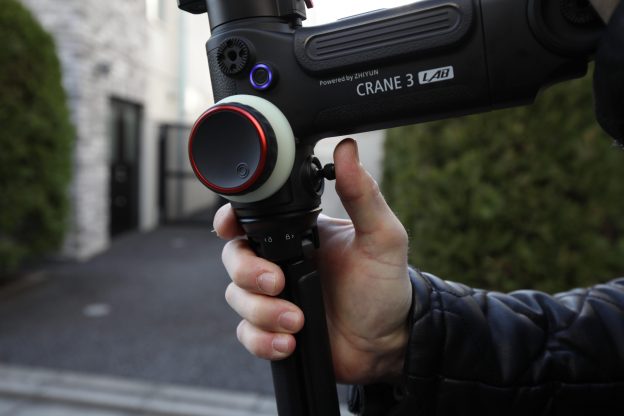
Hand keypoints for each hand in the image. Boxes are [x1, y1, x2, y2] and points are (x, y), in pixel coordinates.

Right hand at [214, 138, 411, 383]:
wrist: (388, 342)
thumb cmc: (384, 286)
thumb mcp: (381, 238)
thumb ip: (363, 195)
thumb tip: (347, 148)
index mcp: (298, 234)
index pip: (251, 219)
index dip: (231, 221)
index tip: (230, 228)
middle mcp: (280, 262)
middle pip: (234, 258)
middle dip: (249, 272)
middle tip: (277, 282)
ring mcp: (274, 297)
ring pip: (236, 297)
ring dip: (261, 311)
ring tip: (295, 322)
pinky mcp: (272, 329)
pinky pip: (246, 333)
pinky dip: (262, 339)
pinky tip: (288, 341)